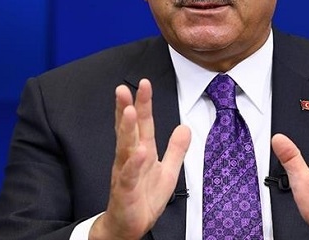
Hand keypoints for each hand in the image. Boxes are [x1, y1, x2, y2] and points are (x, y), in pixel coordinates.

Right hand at [90, 79, 190, 239]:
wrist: (129, 227)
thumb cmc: (144, 198)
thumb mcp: (167, 171)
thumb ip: (175, 149)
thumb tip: (185, 127)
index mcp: (141, 151)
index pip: (142, 123)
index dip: (143, 103)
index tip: (144, 83)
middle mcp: (129, 158)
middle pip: (128, 130)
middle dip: (127, 108)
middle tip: (123, 88)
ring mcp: (125, 174)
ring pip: (125, 148)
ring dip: (127, 129)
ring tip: (131, 111)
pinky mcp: (125, 191)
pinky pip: (129, 176)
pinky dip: (134, 164)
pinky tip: (140, 152)